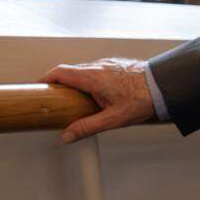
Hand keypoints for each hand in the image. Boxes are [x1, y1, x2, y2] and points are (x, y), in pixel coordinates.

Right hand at [40, 58, 155, 142]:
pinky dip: (85, 80)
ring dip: (72, 82)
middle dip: (56, 84)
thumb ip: (87, 127)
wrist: (165, 85)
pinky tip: (90, 94)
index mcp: (94, 77)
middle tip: (49, 99)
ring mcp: (108, 64)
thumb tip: (67, 135)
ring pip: (82, 70)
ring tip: (69, 100)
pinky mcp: (116, 65)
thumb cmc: (143, 98)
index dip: (44, 79)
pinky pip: (94, 70)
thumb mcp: (113, 119)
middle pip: (69, 71)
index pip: (60, 72)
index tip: (35, 89)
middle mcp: (99, 66)